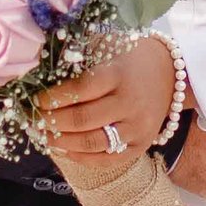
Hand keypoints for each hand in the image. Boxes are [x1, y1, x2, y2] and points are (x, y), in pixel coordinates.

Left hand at [39, 33, 177, 160]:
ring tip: (44, 136)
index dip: (53, 98)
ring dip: (62, 143)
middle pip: (82, 120)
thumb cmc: (129, 57)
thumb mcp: (107, 45)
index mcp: (119, 74)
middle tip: (35, 119)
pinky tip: (64, 150)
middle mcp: (130, 103)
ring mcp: (138, 127)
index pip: (80, 90)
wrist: (171, 73)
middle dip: (52, 122)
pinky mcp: (141, 145)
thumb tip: (39, 66)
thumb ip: (77, 54)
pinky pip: (107, 160)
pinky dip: (81, 158)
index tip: (36, 99)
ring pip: (92, 143)